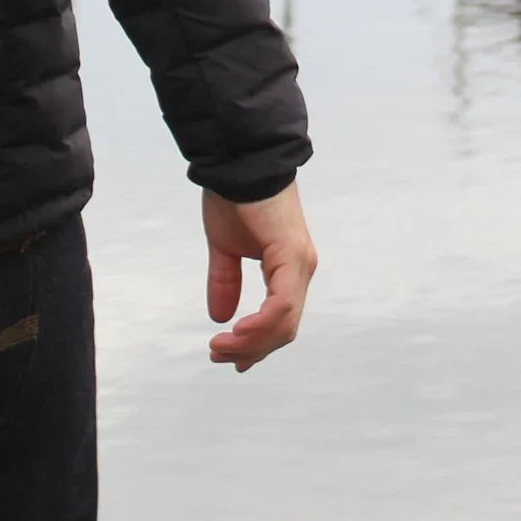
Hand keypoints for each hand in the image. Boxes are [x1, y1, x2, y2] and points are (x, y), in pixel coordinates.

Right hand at [203, 182, 316, 371]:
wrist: (238, 161)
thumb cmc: (233, 197)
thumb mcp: (225, 247)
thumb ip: (225, 280)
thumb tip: (220, 317)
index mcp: (288, 267)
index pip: (280, 319)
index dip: (257, 343)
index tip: (232, 359)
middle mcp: (300, 269)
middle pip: (283, 329)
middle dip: (251, 349)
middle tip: (220, 355)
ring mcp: (300, 263)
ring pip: (284, 323)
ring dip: (252, 342)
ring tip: (221, 347)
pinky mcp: (293, 256)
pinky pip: (282, 305)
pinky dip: (261, 324)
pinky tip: (238, 331)